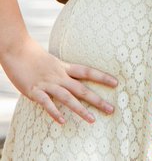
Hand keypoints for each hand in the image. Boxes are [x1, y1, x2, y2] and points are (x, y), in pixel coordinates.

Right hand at [1, 36, 115, 123]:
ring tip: (92, 119)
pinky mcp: (33, 90)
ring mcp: (47, 83)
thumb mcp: (53, 62)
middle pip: (81, 89)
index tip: (116, 83)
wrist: (16, 49)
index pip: (87, 72)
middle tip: (111, 109)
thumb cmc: (34, 56)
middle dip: (97, 100)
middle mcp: (59, 76)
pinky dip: (54, 111)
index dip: (102, 77)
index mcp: (64, 67)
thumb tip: (71, 78)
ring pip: (67, 97)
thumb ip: (63, 71)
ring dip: (80, 109)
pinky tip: (62, 120)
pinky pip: (46, 102)